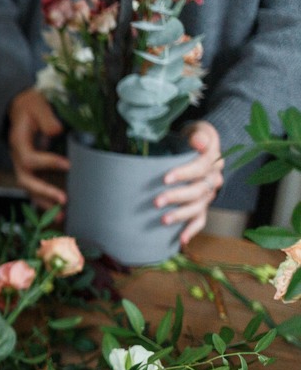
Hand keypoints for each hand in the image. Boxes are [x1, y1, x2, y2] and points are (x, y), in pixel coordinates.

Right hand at [7, 89, 69, 209]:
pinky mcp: (30, 171)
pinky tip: (60, 212)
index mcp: (18, 142)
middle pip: (25, 180)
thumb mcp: (37, 105)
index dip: (47, 163)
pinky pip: (35, 190)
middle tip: (64, 199)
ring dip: (45, 203)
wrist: (18, 109)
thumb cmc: (30, 107)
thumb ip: (46, 117)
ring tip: (61, 216)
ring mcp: (22, 167)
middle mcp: (17, 158)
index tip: (68, 164)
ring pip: (29, 190)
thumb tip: (57, 131)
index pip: (29, 159)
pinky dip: (46, 201)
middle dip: (44, 192)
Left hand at [154, 121, 223, 244]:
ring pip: (198, 207)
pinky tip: (181, 240)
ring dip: (181, 215)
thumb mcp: (199, 129)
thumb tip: (198, 142)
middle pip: (197, 191)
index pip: (200, 168)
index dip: (184, 174)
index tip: (165, 178)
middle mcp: (213, 178)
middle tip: (156, 202)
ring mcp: (208, 194)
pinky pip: (200, 219)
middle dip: (176, 197)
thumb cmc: (194, 137)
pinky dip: (192, 230)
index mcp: (212, 160)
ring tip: (163, 220)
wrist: (199, 145)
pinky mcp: (202, 204)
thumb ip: (199, 134)